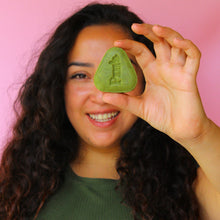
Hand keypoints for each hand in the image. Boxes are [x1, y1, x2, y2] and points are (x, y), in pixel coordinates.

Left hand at [103, 23, 209, 143]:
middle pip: (159, 41)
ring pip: (176, 43)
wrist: (179, 130)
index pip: (141, 51)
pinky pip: (193, 56)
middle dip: (149, 31)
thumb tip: (103, 96)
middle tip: (135, 26)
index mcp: (153, 72)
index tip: (116, 44)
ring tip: (155, 28)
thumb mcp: (139, 107)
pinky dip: (187, 46)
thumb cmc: (162, 116)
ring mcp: (178, 71)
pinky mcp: (190, 77)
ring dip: (168, 33)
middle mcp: (165, 68)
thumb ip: (123, 101)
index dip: (130, 45)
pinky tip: (177, 42)